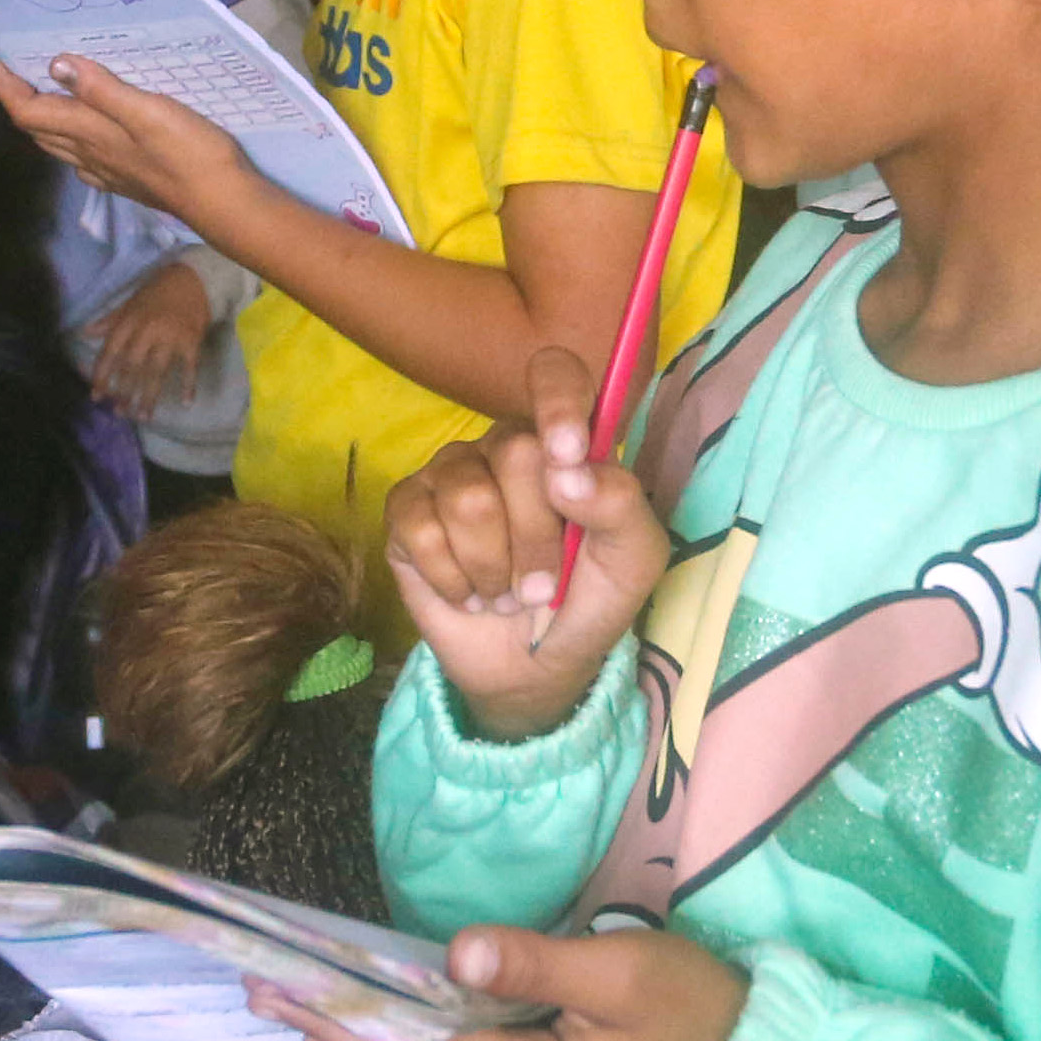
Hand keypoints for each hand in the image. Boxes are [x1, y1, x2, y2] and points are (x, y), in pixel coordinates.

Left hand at [0, 55, 253, 233]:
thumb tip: (55, 66)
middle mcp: (88, 155)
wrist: (223, 202)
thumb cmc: (189, 153)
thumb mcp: (147, 111)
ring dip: (47, 116)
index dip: (6, 86)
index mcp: (88, 133)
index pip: (27, 112)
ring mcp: (107, 172)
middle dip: (22, 97)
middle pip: (37, 129)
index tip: (3, 56)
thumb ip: (101, 89)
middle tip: (27, 64)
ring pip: (59, 144)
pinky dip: (75, 138)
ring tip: (55, 86)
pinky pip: (85, 159)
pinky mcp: (127, 180)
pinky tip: (92, 127)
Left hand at [88, 265, 215, 419]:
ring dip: (149, 395)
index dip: (102, 376)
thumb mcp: (129, 303)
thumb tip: (84, 334)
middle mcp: (147, 330)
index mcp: (129, 321)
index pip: (111, 353)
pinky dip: (189, 384)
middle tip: (121, 413)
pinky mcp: (192, 340)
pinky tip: (187, 402)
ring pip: (157, 371)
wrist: (192, 279)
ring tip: (143, 416)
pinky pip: (189, 366)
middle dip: (124, 392)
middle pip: (132, 367)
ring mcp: (171, 337)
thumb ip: (109, 321)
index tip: (97, 397)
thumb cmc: (157, 293)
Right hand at [379, 347, 671, 740]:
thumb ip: (621, 505)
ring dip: (495, 567)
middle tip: (543, 585)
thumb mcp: (634, 560)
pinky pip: (421, 529)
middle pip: (514, 451)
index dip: (558, 403)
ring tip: (507, 594)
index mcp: (564, 442)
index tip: (568, 456)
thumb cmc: (590, 600)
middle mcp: (504, 446)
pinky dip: (454, 579)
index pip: (554, 374)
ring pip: (467, 496)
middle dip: (536, 536)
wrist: (536, 667)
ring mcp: (451, 475)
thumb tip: (572, 472)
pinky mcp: (407, 512)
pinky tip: (468, 594)